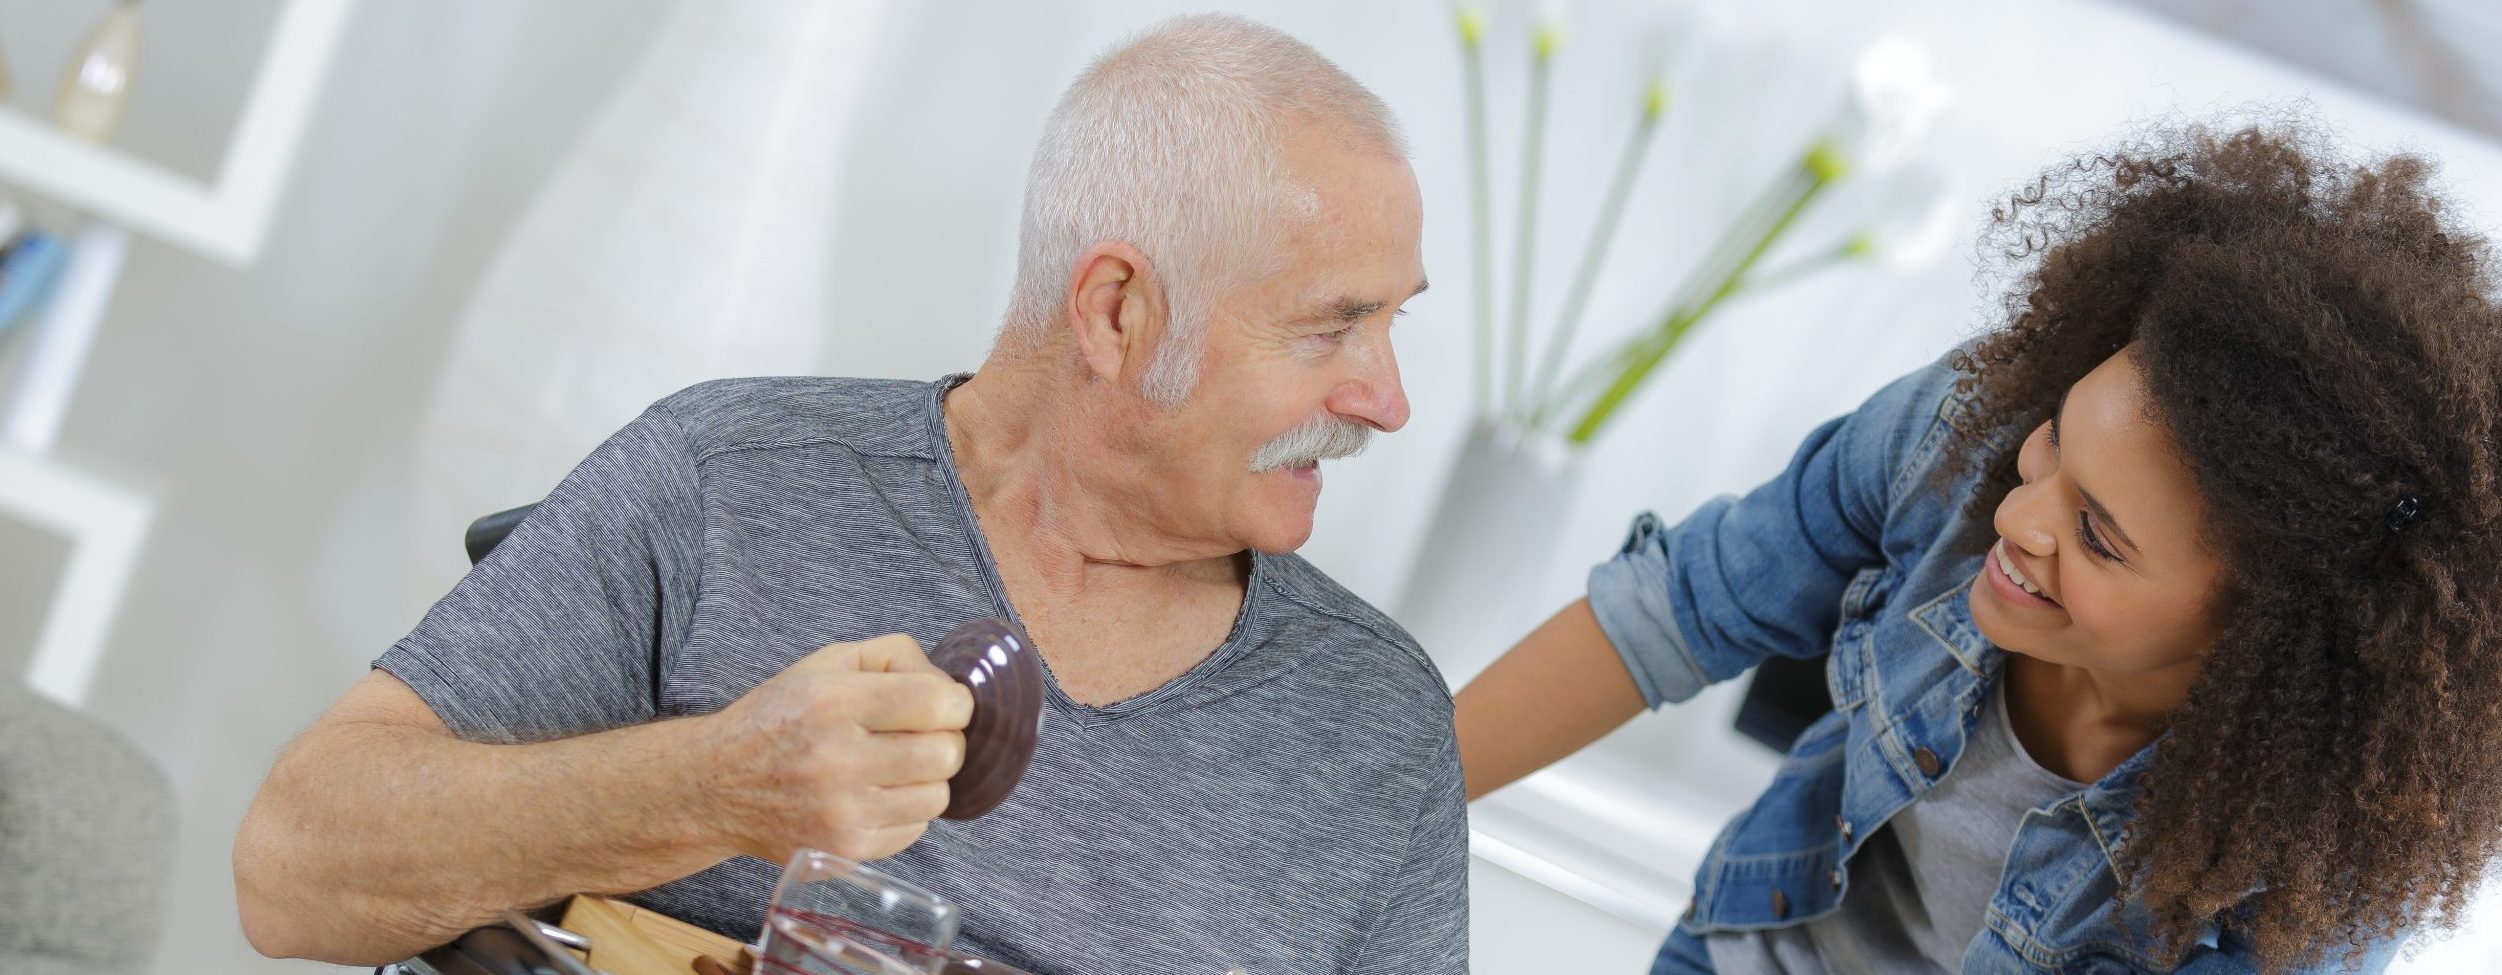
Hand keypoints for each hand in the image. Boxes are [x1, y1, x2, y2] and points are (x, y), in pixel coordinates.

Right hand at [708, 634, 973, 863]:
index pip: (937, 703)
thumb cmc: (780, 717)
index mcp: (833, 702)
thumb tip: (952, 687)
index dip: (956, 702)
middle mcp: (837, 759)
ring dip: (928, 779)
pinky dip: (906, 811)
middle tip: (920, 737)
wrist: (717, 786)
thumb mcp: (826, 663)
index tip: (945, 705)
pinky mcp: (845, 850)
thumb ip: (895, 656)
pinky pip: (915, 830)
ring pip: (938, 797)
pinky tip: (876, 794)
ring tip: (895, 767)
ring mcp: (841, 812)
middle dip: (944, 740)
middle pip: (946, 754)